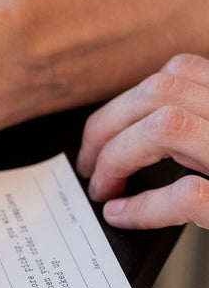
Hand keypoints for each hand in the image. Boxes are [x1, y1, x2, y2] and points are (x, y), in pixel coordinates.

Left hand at [77, 53, 208, 228]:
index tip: (104, 133)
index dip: (128, 102)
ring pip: (165, 127)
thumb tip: (130, 141)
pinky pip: (189, 194)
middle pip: (160, 92)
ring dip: (118, 157)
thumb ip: (200, 131)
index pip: (179, 73)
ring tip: (107, 187)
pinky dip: (144, 206)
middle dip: (107, 126)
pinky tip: (125, 214)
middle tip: (91, 165)